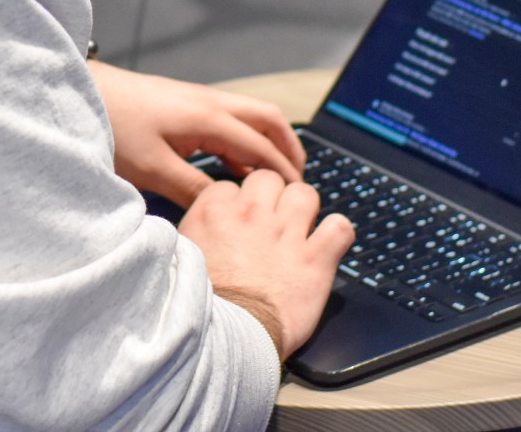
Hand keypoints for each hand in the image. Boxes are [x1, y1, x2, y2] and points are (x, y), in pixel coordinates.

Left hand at [88, 61, 306, 205]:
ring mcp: (199, 98)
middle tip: (298, 179)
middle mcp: (211, 102)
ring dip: (268, 141)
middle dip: (288, 147)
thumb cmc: (115, 128)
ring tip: (274, 174)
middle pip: (268, 118)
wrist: (86, 94)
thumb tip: (227, 209)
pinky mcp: (186, 102)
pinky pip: (231, 118)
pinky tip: (237, 164)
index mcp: (209, 117)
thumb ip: (193, 190)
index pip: (261, 145)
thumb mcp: (153, 170)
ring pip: (251, 115)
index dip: (282, 171)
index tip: (297, 196)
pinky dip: (245, 139)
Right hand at [180, 170, 353, 359]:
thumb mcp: (180, 259)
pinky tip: (328, 245)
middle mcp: (251, 214)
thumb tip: (200, 229)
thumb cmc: (198, 307)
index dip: (235, 205)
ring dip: (303, 209)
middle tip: (269, 222)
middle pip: (268, 179)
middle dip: (271, 197)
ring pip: (305, 193)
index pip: (230, 186)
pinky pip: (339, 228)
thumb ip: (193, 234)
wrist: (223, 341)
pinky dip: (337, 234)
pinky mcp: (316, 259)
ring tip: (299, 229)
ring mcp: (286, 233)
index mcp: (214, 211)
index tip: (236, 224)